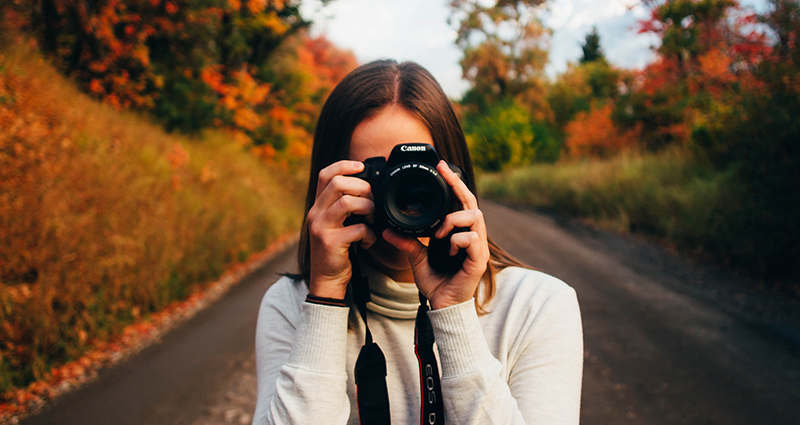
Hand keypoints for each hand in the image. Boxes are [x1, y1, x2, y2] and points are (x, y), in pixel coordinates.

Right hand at [307, 160, 376, 298]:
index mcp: (318, 206)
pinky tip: (368, 241)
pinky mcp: (331, 243)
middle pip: (338, 183)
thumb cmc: (336, 250)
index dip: (343, 165)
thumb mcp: (335, 224)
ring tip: (372, 219)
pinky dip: (369, 234)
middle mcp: (315, 214)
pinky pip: (357, 228)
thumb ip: (344, 206)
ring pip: (348, 202)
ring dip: (368, 208)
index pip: (325, 174)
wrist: (326, 279)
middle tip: (371, 202)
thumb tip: (368, 188)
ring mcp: (321, 228)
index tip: (361, 166)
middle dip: (362, 188)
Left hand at [383, 160, 489, 309]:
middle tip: (444, 172)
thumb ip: (407, 242)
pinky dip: (456, 241)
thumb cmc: (436, 282)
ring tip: (439, 234)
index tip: (440, 166)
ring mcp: (478, 247)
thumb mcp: (416, 258)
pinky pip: (472, 239)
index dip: (453, 182)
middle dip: (458, 185)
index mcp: (458, 232)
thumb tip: (388, 229)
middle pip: (471, 202)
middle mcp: (471, 236)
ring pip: (474, 217)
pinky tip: (447, 251)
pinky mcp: (479, 260)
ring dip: (453, 221)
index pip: (460, 202)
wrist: (442, 306)